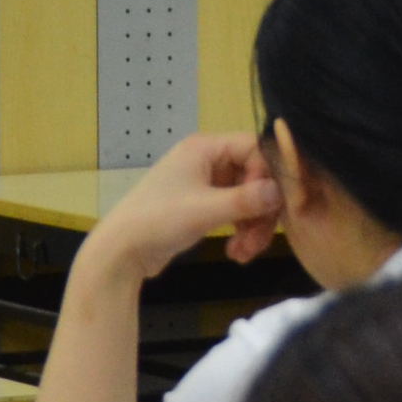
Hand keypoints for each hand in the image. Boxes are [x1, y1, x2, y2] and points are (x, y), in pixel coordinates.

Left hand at [92, 133, 281, 276]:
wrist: (122, 251)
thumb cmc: (158, 221)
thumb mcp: (204, 210)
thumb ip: (245, 200)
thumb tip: (279, 192)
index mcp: (204, 148)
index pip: (254, 148)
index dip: (267, 174)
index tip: (270, 204)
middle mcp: (206, 160)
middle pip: (254, 176)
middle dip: (261, 210)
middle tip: (260, 238)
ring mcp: (204, 184)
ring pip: (247, 198)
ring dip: (252, 226)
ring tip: (245, 252)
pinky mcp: (203, 206)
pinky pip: (235, 213)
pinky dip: (241, 231)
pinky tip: (237, 253)